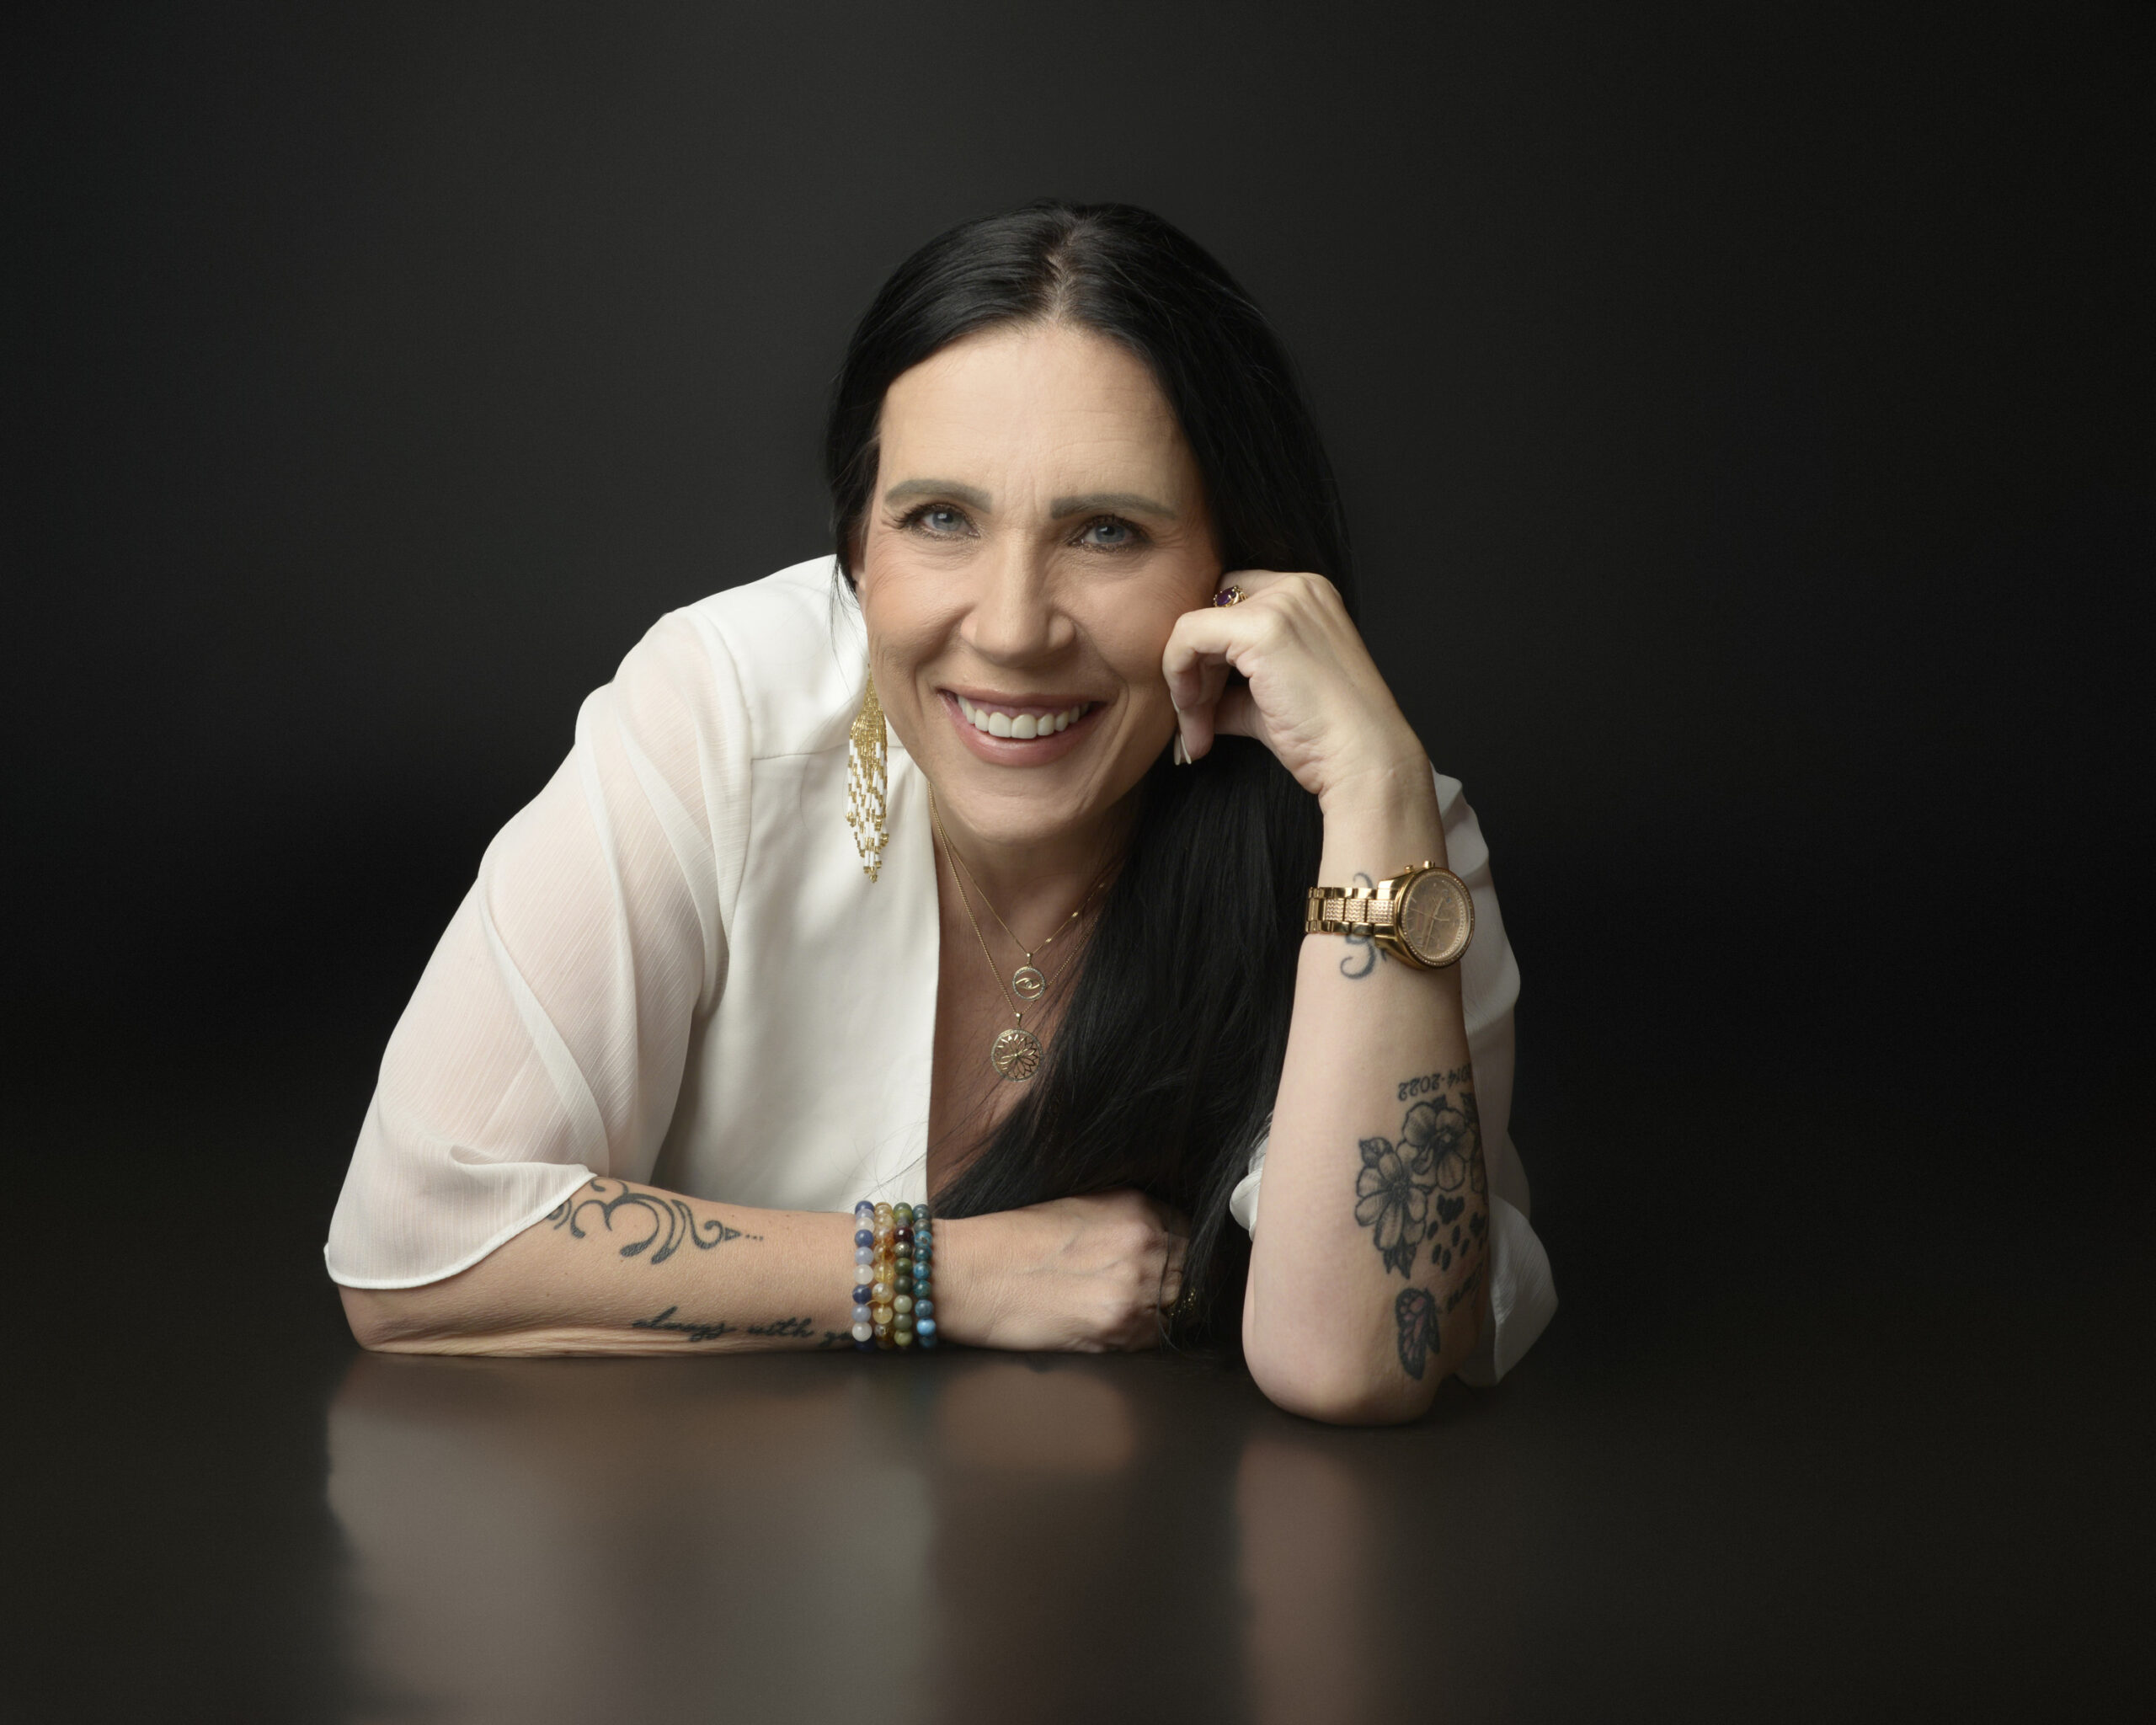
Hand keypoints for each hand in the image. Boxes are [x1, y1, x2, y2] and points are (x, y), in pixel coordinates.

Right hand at [942, 1190, 1189, 1352]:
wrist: (970, 1272)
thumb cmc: (1014, 1240)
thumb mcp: (1082, 1207)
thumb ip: (1130, 1222)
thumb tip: (1167, 1244)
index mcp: (1136, 1207)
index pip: (1191, 1234)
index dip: (1180, 1252)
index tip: (1167, 1265)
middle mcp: (1144, 1242)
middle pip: (1191, 1272)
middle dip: (1174, 1284)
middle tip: (1141, 1293)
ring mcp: (1135, 1286)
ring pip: (1178, 1307)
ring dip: (1160, 1313)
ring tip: (1119, 1309)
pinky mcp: (1118, 1325)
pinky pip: (1154, 1338)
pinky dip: (1139, 1337)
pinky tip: (1105, 1326)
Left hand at [1160, 571, 1427, 815]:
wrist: (1362, 759)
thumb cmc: (1327, 738)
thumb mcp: (1272, 702)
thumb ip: (1234, 691)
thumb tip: (1195, 703)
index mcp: (1309, 596)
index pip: (1230, 603)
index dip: (1208, 652)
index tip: (1204, 702)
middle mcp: (1297, 588)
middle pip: (1210, 612)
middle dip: (1194, 670)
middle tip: (1196, 723)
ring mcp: (1281, 603)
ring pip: (1195, 626)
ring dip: (1185, 684)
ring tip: (1196, 734)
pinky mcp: (1260, 628)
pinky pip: (1187, 636)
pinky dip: (1178, 676)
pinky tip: (1195, 720)